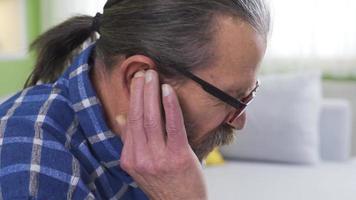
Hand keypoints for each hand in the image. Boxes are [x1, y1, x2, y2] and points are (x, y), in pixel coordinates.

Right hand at [116, 70, 207, 199]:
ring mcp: (159, 158)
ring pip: (152, 118)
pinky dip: (170, 106)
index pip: (129, 122)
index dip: (132, 99)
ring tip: (153, 75)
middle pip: (138, 117)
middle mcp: (141, 158)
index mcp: (130, 159)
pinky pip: (172, 126)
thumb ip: (131, 142)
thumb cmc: (164, 183)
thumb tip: (121, 118)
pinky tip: (168, 90)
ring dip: (151, 93)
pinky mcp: (178, 156)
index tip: (136, 82)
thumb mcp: (140, 166)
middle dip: (139, 91)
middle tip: (144, 72)